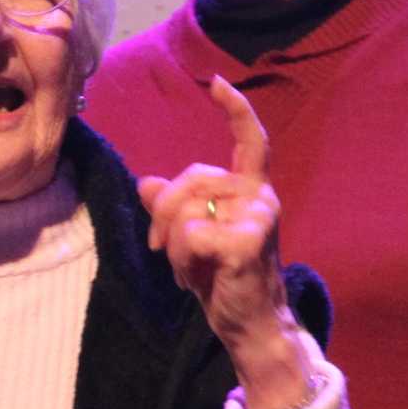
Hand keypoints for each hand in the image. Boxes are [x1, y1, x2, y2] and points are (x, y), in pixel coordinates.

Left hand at [136, 77, 304, 408]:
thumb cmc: (223, 280)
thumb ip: (172, 210)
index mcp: (250, 190)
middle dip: (162, 212)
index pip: (250, 140)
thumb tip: (147, 183)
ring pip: (185, 209)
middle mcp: (260, 196)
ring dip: (170, 243)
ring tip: (186, 268)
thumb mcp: (189, 241)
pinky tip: (195, 279)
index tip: (215, 83)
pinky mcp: (249, 241)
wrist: (250, 325)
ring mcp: (259, 216)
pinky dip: (178, 260)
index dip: (234, 110)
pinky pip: (189, 235)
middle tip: (157, 247)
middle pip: (191, 177)